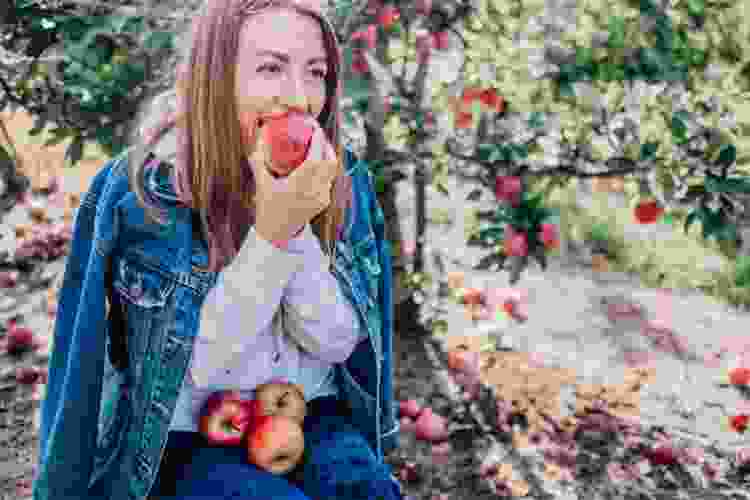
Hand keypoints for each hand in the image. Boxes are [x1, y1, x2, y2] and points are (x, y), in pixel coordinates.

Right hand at [248, 121, 337, 243]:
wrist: (277, 232)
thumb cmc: (267, 207)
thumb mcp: (261, 182)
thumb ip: (258, 159)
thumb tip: (260, 136)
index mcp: (298, 186)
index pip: (314, 158)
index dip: (318, 140)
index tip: (314, 127)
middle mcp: (313, 191)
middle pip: (330, 161)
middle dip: (326, 145)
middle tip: (316, 134)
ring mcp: (321, 197)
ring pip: (332, 170)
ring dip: (327, 155)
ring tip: (318, 145)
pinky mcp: (325, 201)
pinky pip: (329, 179)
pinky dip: (325, 168)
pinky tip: (318, 161)